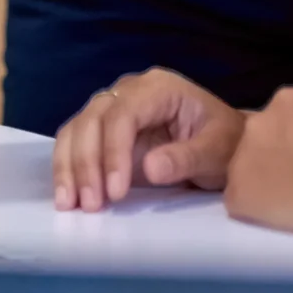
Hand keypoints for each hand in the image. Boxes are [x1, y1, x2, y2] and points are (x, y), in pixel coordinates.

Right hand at [52, 69, 245, 211]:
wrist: (225, 144)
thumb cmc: (224, 144)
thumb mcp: (216, 151)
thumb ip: (186, 157)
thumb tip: (150, 168)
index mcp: (159, 88)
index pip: (124, 113)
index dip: (114, 151)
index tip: (115, 192)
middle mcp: (130, 91)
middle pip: (94, 118)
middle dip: (87, 162)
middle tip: (91, 205)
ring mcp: (114, 108)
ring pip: (78, 128)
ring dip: (70, 166)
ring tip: (70, 205)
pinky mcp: (104, 131)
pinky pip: (75, 141)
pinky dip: (67, 167)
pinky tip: (67, 196)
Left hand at [225, 88, 292, 247]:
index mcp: (285, 100)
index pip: (276, 122)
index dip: (288, 145)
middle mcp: (257, 121)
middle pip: (255, 144)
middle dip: (269, 161)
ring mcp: (242, 156)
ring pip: (244, 174)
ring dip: (260, 185)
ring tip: (289, 203)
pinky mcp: (237, 193)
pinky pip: (241, 204)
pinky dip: (256, 213)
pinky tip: (280, 218)